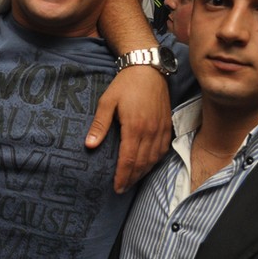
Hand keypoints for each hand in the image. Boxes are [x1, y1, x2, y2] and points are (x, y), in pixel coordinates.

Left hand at [86, 66, 170, 192]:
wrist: (148, 69)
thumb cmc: (125, 85)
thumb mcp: (107, 102)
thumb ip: (99, 125)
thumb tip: (89, 145)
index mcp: (134, 127)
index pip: (129, 159)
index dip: (122, 176)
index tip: (116, 187)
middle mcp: (150, 131)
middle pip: (142, 163)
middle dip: (131, 178)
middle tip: (122, 189)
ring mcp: (161, 128)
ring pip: (154, 158)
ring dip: (143, 172)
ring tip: (132, 181)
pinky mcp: (167, 125)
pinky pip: (163, 149)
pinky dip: (155, 161)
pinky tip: (148, 166)